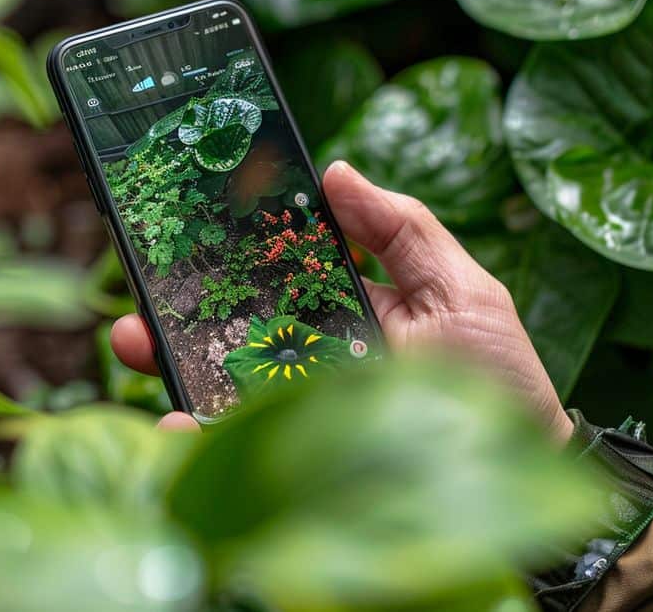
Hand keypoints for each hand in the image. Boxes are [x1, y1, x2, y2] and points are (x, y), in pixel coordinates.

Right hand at [112, 161, 573, 441]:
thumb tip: (336, 172)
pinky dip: (195, 436)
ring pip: (218, 378)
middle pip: (232, 322)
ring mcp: (300, 408)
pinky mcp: (294, 457)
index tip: (190, 215)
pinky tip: (173, 422)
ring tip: (131, 340)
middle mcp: (314, 354)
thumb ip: (404, 231)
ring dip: (166, 358)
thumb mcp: (463, 291)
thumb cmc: (498, 383)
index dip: (235, 243)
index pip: (278, 268)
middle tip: (138, 282)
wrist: (521, 480)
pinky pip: (235, 447)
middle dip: (177, 301)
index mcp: (346, 307)